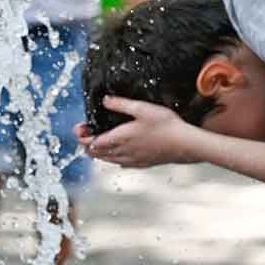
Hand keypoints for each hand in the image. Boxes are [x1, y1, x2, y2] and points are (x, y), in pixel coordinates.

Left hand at [77, 96, 198, 166]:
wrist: (185, 144)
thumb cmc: (166, 125)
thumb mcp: (142, 108)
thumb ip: (121, 104)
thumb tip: (104, 100)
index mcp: (120, 138)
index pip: (92, 142)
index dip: (82, 137)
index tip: (79, 129)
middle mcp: (123, 152)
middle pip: (97, 153)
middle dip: (87, 143)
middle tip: (85, 133)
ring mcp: (133, 160)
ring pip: (108, 160)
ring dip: (99, 152)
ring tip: (97, 144)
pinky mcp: (142, 164)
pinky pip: (121, 163)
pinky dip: (114, 158)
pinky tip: (119, 155)